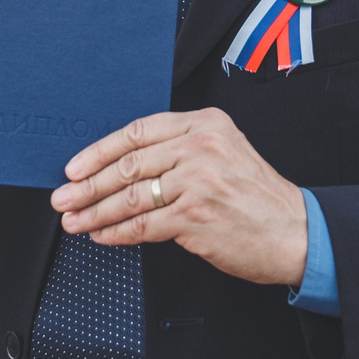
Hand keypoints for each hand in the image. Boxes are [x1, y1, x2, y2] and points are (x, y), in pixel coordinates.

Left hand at [52, 109, 309, 287]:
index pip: (138, 132)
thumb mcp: (224, 153)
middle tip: (63, 197)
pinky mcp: (196, 216)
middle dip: (88, 184)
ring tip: (74, 220)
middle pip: (129, 164)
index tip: (75, 167)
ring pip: (130, 196)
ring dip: (95, 211)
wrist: (295, 231)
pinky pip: (143, 224)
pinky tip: (101, 235)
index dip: (100, 151)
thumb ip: (181, 150)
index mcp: (206, 123)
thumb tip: (122, 167)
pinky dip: (116, 232)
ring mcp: (198, 181)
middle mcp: (201, 146)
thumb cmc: (256, 197)